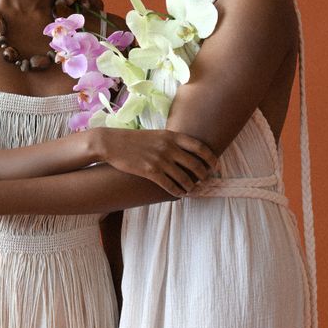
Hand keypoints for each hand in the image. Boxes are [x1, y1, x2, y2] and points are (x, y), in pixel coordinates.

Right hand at [96, 128, 217, 196]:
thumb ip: (171, 141)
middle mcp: (168, 147)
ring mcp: (160, 160)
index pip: (200, 147)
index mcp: (171, 136)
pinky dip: (177, 191)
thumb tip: (186, 151)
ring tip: (191, 189)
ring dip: (190, 187)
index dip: (211, 158)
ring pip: (184, 178)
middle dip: (204, 176)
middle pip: (196, 165)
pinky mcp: (150, 171)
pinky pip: (170, 186)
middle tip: (205, 181)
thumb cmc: (133, 139)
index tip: (216, 166)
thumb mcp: (156, 134)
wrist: (111, 143)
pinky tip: (179, 193)